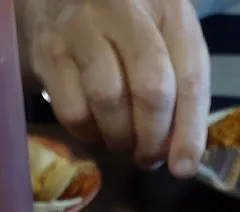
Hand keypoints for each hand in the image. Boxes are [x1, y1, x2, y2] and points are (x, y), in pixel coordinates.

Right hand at [23, 0, 209, 176]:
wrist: (62, 2)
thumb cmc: (130, 31)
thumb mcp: (167, 45)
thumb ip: (182, 93)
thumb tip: (181, 160)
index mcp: (168, 9)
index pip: (189, 76)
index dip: (189, 131)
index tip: (183, 167)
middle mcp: (125, 9)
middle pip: (150, 89)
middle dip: (153, 138)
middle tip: (149, 157)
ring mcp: (83, 28)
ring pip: (109, 100)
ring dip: (120, 137)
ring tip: (123, 141)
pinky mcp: (50, 53)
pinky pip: (74, 111)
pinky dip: (89, 133)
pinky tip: (96, 128)